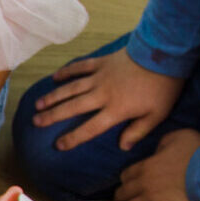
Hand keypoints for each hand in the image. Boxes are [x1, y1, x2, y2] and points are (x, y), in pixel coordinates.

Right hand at [30, 48, 182, 151]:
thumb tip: (123, 146)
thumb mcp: (156, 115)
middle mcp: (102, 94)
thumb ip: (138, 131)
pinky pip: (80, 67)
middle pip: (73, 107)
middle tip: (36, 122)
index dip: (73, 138)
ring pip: (71, 88)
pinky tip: (55, 77)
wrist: (163, 54)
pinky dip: (67, 72)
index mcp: (115, 110)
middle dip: (53, 116)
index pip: (90, 128)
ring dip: (54, 96)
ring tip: (38, 104)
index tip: (58, 145)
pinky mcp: (101, 62)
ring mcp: (100, 76)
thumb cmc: (163, 87)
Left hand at [114, 128, 199, 200]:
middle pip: (122, 194)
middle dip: (121, 198)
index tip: (128, 183)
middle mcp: (144, 184)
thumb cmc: (199, 152)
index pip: (125, 175)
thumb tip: (157, 152)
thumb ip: (162, 144)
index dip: (125, 180)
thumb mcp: (178, 136)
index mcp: (146, 166)